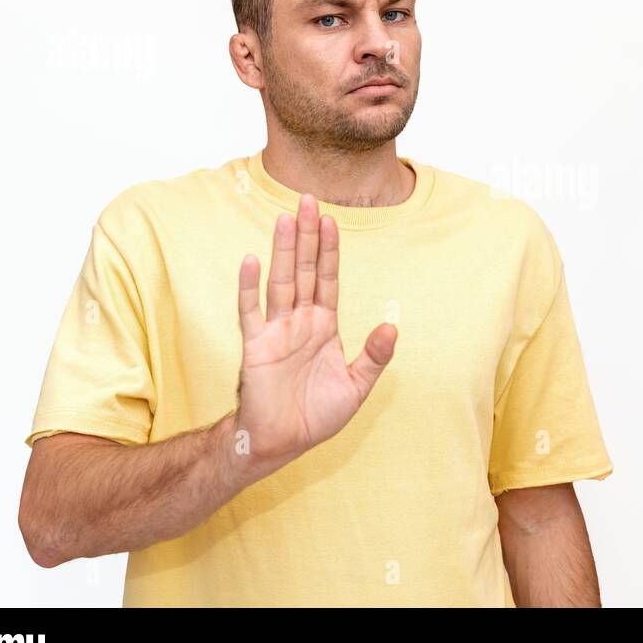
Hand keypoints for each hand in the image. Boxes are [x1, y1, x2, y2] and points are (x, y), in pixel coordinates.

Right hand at [232, 192, 396, 463]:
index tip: (331, 219)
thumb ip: (374, 356)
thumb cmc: (316, 415)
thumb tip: (392, 325)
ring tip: (285, 219)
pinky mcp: (255, 346)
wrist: (281, 442)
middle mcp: (300, 321)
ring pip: (281, 281)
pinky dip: (250, 286)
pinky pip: (251, 311)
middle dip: (307, 236)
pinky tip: (252, 259)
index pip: (328, 279)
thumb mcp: (356, 386)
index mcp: (324, 326)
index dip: (330, 250)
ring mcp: (276, 330)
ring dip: (284, 251)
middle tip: (306, 199)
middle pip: (305, 270)